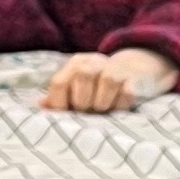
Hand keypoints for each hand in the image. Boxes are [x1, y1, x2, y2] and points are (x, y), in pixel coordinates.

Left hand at [40, 48, 178, 114]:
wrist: (137, 71)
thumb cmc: (101, 87)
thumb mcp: (78, 87)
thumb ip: (60, 96)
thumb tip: (42, 106)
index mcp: (76, 64)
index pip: (59, 83)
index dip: (59, 103)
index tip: (66, 116)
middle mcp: (93, 62)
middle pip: (82, 81)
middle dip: (84, 104)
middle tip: (89, 112)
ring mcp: (115, 69)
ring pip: (106, 84)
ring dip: (103, 104)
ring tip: (104, 110)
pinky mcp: (134, 80)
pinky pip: (127, 94)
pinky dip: (122, 105)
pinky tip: (120, 108)